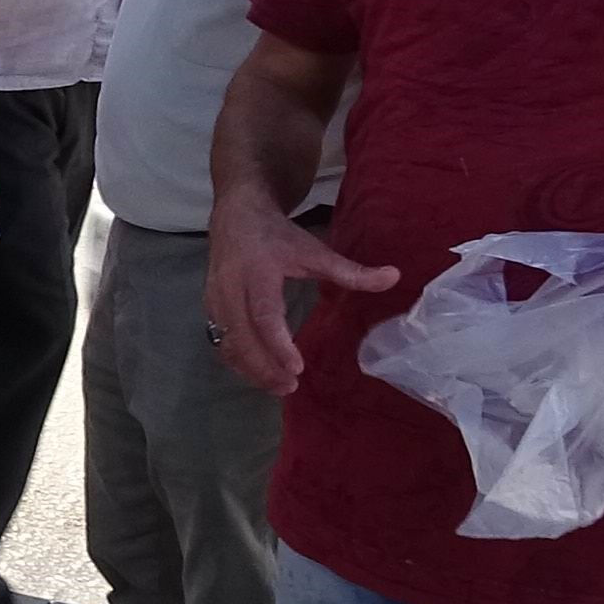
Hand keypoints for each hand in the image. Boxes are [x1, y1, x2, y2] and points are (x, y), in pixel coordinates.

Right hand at [202, 197, 398, 394]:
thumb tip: (395, 277)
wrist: (235, 217)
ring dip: (250, 370)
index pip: (264, 315)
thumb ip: (351, 270)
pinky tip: (259, 373)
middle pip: (242, 338)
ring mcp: (215, 301)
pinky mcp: (209, 309)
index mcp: (257, 273)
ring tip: (279, 386)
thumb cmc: (277, 236)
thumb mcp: (314, 250)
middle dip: (264, 367)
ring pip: (227, 345)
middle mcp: (230, 289)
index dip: (278, 344)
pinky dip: (239, 363)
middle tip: (290, 387)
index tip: (297, 368)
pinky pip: (221, 342)